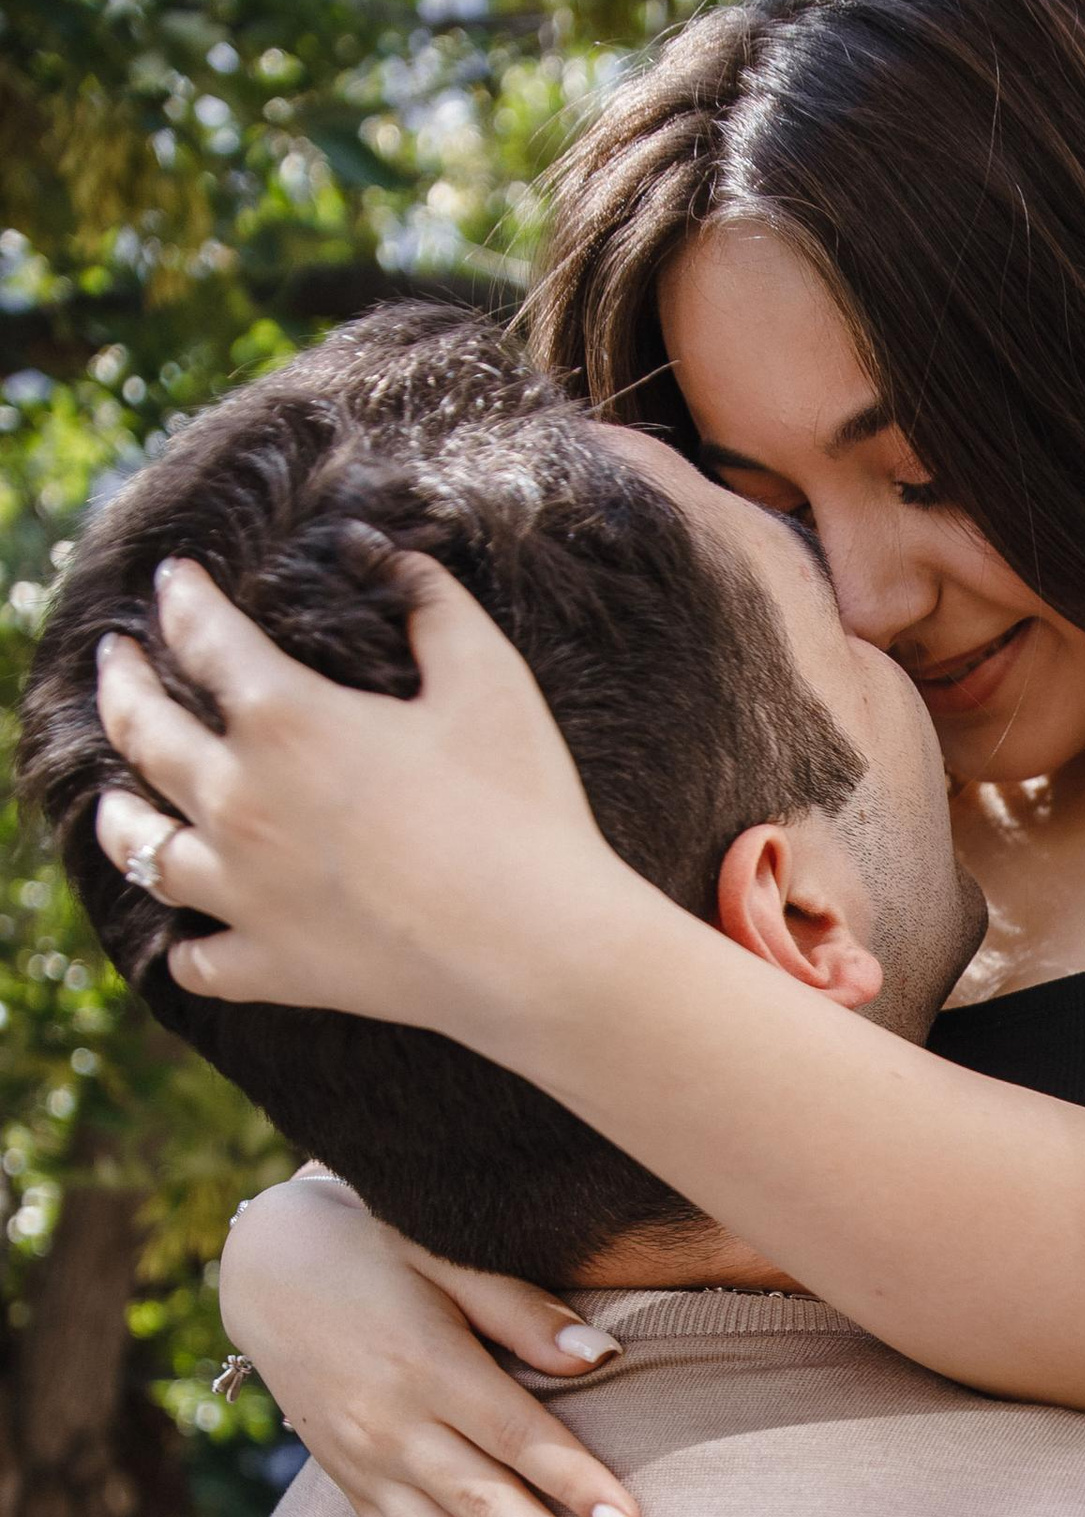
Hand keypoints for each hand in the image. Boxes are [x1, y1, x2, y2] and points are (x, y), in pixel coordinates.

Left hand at [90, 556, 633, 1040]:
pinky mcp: (270, 965)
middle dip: (120, 682)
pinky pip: (196, 959)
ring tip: (116, 799)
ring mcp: (243, 891)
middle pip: (141, 730)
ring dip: (119, 815)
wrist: (538, 945)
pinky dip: (188, 944)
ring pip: (141, 847)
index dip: (182, 598)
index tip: (175, 581)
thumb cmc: (521, 805)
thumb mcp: (489, 678)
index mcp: (285, 719)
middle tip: (114, 659)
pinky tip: (193, 932)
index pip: (201, 636)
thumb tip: (383, 551)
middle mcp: (239, 800)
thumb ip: (431, 600)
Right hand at [224, 1177, 647, 1516]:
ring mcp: (368, 1466)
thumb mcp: (445, 1256)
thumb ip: (521, 1312)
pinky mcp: (352, 1488)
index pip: (518, 1436)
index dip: (577, 1483)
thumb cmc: (377, 1249)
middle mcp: (395, 1428)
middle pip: (483, 1505)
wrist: (266, 1266)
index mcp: (429, 1367)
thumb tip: (602, 1355)